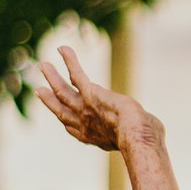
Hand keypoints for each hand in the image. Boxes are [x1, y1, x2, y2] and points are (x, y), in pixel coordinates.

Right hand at [35, 46, 160, 151]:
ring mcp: (85, 109)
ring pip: (63, 91)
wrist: (137, 136)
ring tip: (43, 65)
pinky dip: (69, 60)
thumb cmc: (145, 140)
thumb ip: (139, 132)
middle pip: (62, 111)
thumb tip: (152, 129)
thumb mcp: (140, 138)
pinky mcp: (90, 93)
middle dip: (50, 101)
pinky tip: (63, 48)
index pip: (76, 131)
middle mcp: (85, 125)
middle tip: (39, 91)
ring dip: (52, 77)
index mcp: (96, 138)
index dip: (67, 123)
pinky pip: (76, 73)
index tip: (61, 119)